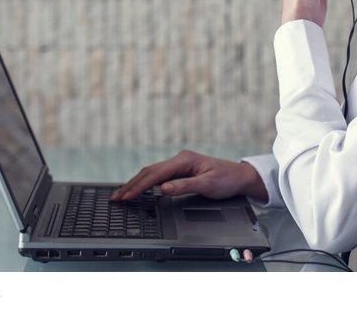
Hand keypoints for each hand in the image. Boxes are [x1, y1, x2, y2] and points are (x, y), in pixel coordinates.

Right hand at [109, 149, 267, 201]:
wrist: (239, 177)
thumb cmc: (226, 180)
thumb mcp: (207, 185)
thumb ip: (184, 186)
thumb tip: (162, 188)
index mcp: (184, 160)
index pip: (155, 174)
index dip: (139, 186)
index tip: (127, 196)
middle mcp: (179, 159)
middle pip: (149, 171)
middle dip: (132, 185)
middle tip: (116, 197)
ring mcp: (179, 163)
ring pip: (152, 173)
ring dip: (136, 183)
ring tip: (122, 194)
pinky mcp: (181, 170)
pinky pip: (158, 175)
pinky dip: (146, 182)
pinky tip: (138, 188)